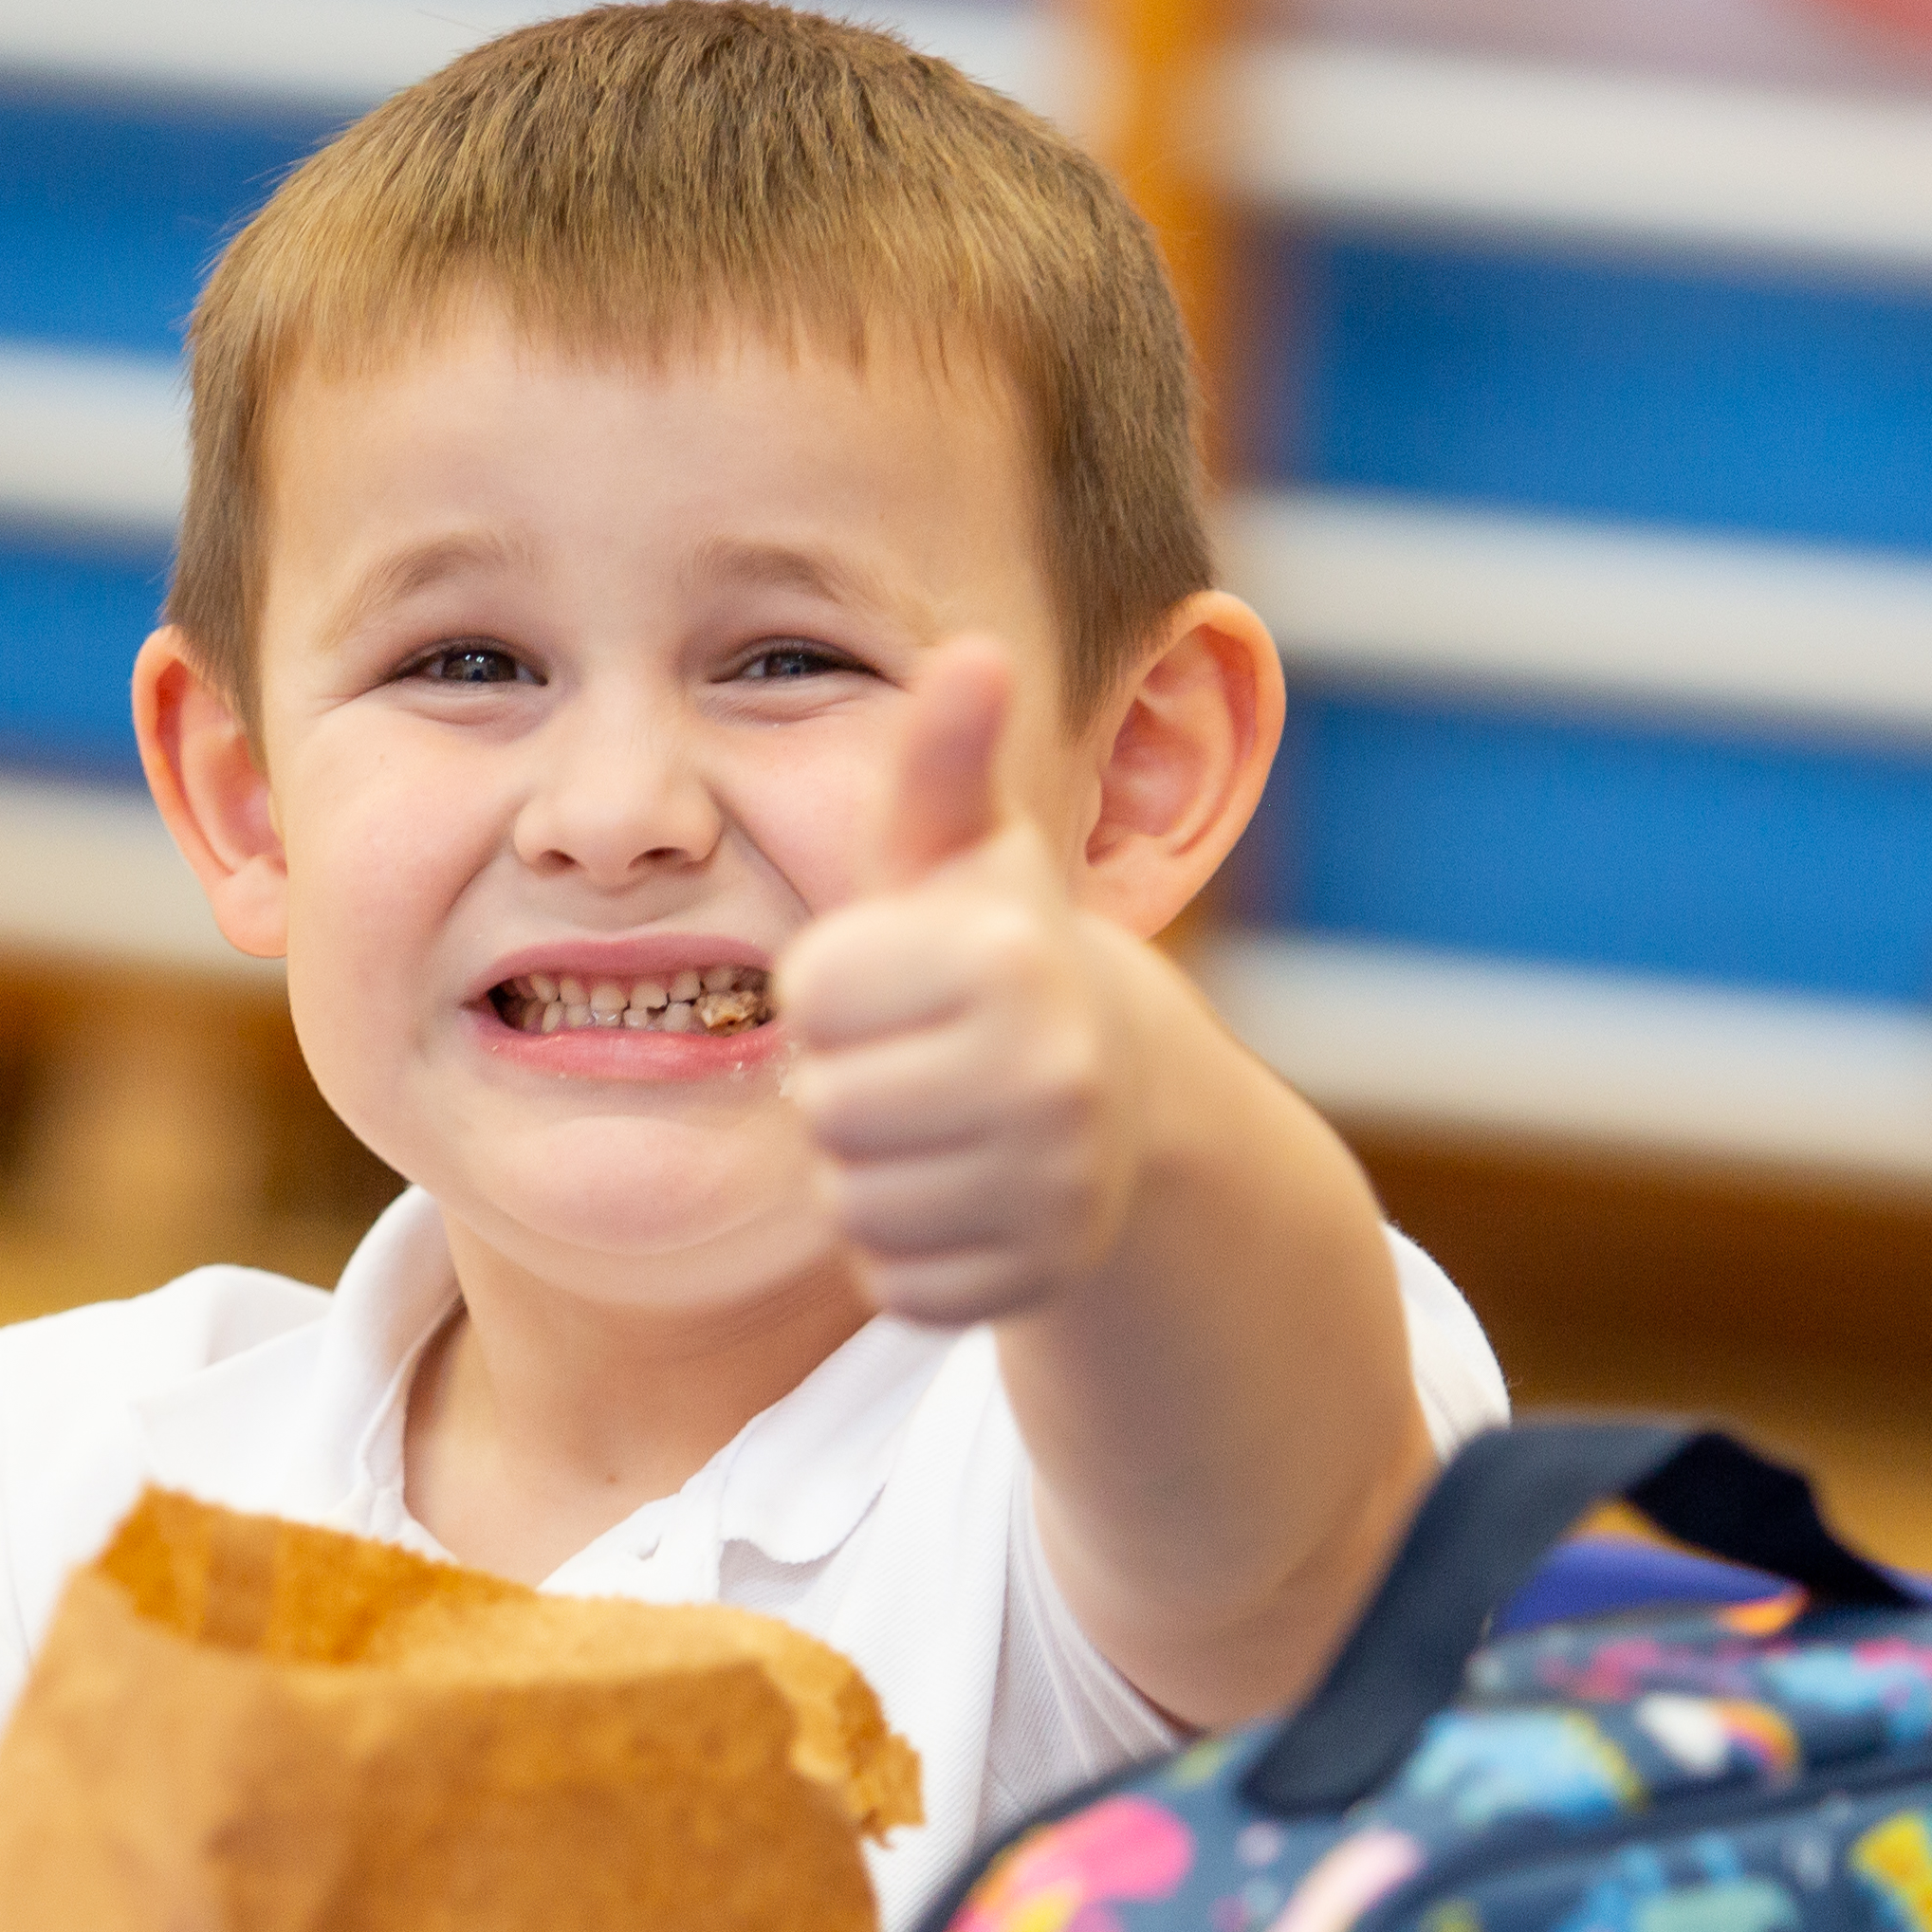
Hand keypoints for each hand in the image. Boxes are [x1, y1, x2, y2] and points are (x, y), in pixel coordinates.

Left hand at [774, 640, 1148, 1328]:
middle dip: (847, 1082)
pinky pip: (896, 1280)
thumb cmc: (995, 956)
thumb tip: (972, 651)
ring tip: (935, 1120)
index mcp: (1009, 960)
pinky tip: (959, 1191)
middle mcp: (1050, 1077)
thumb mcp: (964, 853)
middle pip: (826, 1107)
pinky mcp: (1037, 1280)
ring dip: (870, 1169)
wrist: (1121, 1097)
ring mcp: (1053, 1191)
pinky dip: (910, 1247)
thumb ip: (945, 759)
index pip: (810, 993)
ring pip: (854, 1204)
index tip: (896, 977)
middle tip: (912, 1056)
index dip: (835, 985)